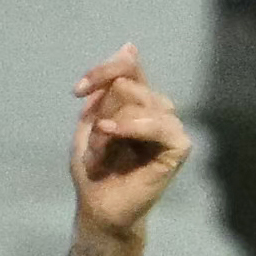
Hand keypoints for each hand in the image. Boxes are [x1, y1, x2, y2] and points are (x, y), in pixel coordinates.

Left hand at [71, 45, 191, 244]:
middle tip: (93, 147)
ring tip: (99, 155)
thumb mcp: (90, 125)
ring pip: (138, 103)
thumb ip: (107, 90)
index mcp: (138, 99)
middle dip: (100, 115)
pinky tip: (112, 134)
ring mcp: (170, 126)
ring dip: (108, 130)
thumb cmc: (95, 171)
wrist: (99, 209)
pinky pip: (158, 124)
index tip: (77, 91)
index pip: (128, 66)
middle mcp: (158, 107)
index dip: (102, 71)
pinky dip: (132, 128)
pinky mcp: (178, 146)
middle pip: (126, 85)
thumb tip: (129, 46)